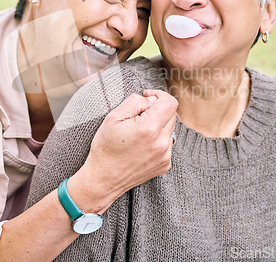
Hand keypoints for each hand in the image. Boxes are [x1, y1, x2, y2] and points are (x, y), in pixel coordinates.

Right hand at [69, 89, 177, 212]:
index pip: (170, 102)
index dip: (158, 95)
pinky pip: (167, 144)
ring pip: (169, 129)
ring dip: (158, 125)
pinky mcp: (165, 164)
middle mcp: (162, 143)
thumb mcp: (113, 117)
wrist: (103, 179)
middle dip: (157, 110)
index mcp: (150, 128)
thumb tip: (151, 100)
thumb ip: (135, 102)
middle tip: (137, 116)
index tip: (146, 98)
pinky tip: (141, 145)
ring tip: (138, 133)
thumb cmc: (105, 147)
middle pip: (171, 114)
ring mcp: (165, 156)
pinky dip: (157, 140)